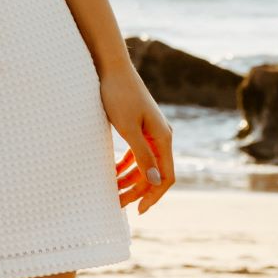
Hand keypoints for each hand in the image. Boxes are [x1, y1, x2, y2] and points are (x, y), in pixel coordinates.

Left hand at [101, 62, 174, 212]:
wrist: (111, 67)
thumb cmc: (118, 95)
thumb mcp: (128, 128)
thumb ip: (142, 154)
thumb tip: (155, 180)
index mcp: (163, 138)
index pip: (166, 176)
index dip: (154, 195)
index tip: (138, 209)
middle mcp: (162, 137)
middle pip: (154, 172)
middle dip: (138, 190)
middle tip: (117, 204)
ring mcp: (151, 132)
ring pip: (144, 164)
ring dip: (130, 179)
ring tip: (112, 192)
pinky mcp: (139, 127)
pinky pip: (136, 153)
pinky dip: (126, 165)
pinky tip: (113, 174)